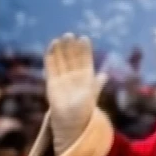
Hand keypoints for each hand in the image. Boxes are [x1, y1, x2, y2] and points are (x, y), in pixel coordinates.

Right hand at [45, 34, 102, 154]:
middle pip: (73, 57)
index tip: (85, 38)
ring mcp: (62, 76)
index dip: (85, 50)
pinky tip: (52, 45)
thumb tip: (105, 75)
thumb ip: (97, 84)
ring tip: (62, 37)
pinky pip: (51, 65)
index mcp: (86, 77)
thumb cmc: (84, 109)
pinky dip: (51, 56)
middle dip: (72, 46)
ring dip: (62, 49)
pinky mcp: (51, 80)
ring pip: (62, 59)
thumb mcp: (92, 94)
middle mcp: (74, 75)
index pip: (85, 60)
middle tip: (71, 34)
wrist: (70, 120)